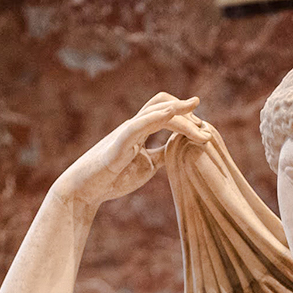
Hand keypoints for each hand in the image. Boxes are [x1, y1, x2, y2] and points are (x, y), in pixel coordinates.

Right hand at [52, 93, 214, 209]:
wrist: (87, 188)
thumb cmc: (114, 177)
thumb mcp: (147, 165)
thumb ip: (163, 154)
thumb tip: (181, 149)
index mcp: (141, 130)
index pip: (165, 112)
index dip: (186, 116)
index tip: (204, 130)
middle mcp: (134, 125)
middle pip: (162, 103)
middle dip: (186, 111)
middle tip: (206, 130)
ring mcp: (126, 131)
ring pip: (155, 112)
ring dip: (180, 117)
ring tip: (200, 129)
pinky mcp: (119, 143)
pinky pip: (138, 124)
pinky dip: (156, 117)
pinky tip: (171, 115)